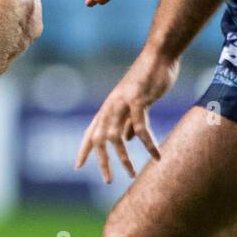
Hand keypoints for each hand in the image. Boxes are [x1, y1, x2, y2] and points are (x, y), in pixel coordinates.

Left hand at [75, 49, 178, 182]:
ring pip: (115, 137)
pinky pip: (141, 128)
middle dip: (101, 161)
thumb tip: (127, 139)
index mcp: (109, 107)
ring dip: (123, 158)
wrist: (159, 56)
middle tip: (108, 180)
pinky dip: (148, 144)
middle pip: (99, 138)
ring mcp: (123, 103)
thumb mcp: (136, 103)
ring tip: (132, 174)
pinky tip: (156, 156)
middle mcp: (111, 106)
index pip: (91, 131)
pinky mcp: (138, 100)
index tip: (77, 166)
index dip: (84, 149)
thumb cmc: (149, 78)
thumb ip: (129, 121)